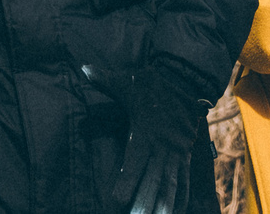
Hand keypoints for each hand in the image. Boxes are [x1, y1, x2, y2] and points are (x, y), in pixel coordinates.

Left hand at [107, 72, 204, 213]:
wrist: (184, 81)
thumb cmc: (150, 84)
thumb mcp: (125, 81)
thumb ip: (104, 80)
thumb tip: (84, 69)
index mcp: (144, 133)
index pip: (134, 163)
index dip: (126, 183)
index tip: (116, 200)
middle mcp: (161, 147)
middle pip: (153, 180)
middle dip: (144, 203)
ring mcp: (175, 153)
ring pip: (170, 185)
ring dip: (164, 206)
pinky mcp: (185, 156)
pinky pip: (185, 181)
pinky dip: (181, 198)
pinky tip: (176, 213)